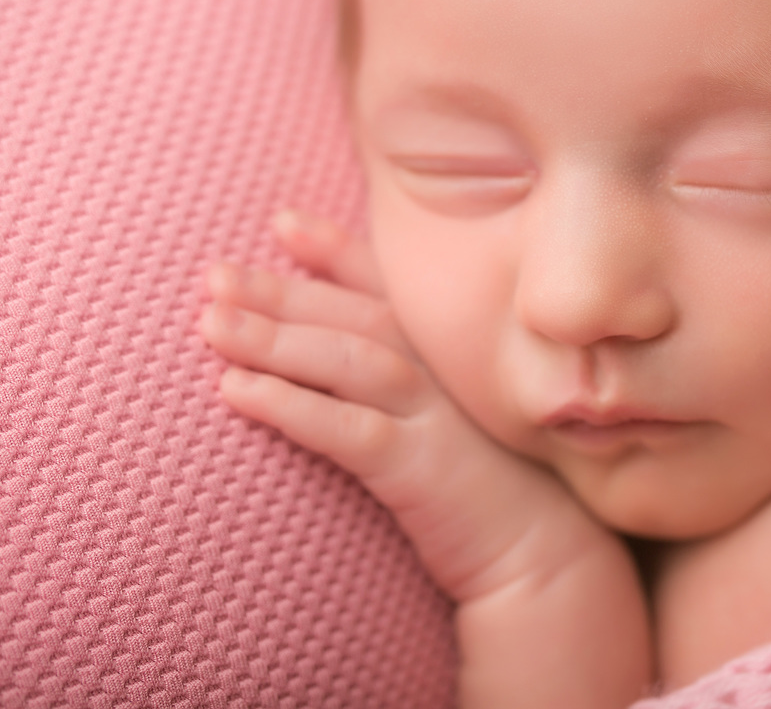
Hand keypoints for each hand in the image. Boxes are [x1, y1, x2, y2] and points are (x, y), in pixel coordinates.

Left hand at [199, 209, 652, 706]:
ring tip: (210, 324)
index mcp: (453, 358)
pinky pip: (347, 429)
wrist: (549, 558)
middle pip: (356, 314)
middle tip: (215, 274)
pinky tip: (236, 393)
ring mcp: (437, 417)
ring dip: (275, 337)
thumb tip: (354, 367)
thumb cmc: (498, 491)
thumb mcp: (463, 422)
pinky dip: (290, 405)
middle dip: (283, 289)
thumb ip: (423, 386)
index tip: (284, 225)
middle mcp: (446, 374)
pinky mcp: (423, 468)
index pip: (388, 291)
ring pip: (348, 359)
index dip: (337, 252)